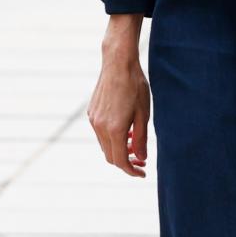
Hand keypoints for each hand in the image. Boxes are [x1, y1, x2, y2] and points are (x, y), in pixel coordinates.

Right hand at [87, 15, 149, 177]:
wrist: (118, 63)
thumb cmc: (135, 87)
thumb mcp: (144, 114)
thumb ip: (141, 139)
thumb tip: (141, 158)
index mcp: (114, 129)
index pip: (121, 161)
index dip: (132, 171)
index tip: (142, 173)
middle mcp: (100, 127)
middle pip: (111, 156)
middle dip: (126, 162)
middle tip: (141, 160)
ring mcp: (93, 120)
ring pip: (105, 145)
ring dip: (119, 149)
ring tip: (135, 142)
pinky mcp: (91, 112)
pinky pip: (101, 133)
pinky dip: (112, 138)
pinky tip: (126, 129)